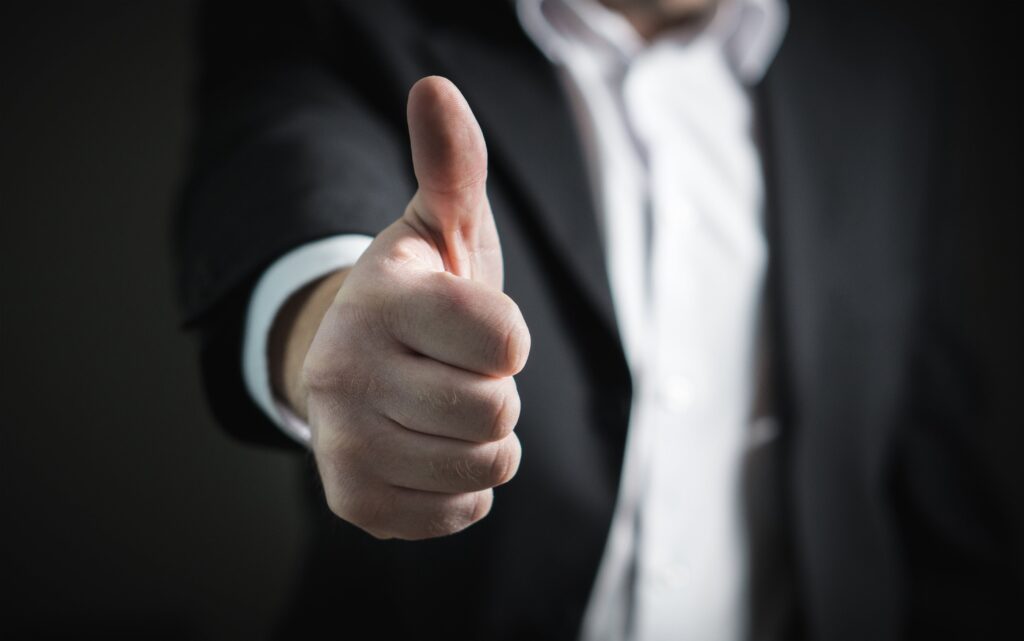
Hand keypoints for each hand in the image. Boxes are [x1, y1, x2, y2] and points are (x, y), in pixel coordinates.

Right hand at [278, 76, 529, 539]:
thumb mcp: (438, 227)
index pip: (506, 340)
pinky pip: (462, 510)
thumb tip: (436, 89)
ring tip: (444, 407)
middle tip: (455, 370)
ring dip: (485, 439)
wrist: (353, 364)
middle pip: (497, 410)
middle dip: (495, 391)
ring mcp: (342, 442)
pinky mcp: (352, 501)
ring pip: (485, 466)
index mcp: (380, 297)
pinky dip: (465, 486)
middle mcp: (345, 371)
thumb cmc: (419, 297)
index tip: (475, 326)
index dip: (507, 337)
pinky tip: (431, 449)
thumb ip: (452, 166)